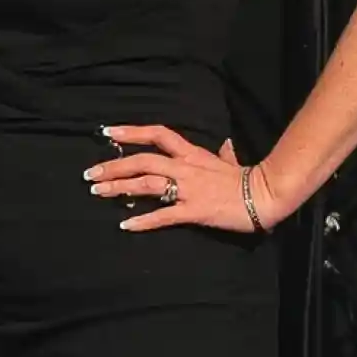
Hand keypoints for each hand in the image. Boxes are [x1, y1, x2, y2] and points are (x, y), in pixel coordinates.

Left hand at [85, 126, 277, 233]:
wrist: (266, 195)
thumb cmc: (246, 179)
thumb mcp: (230, 160)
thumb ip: (223, 153)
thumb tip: (226, 144)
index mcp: (190, 153)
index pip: (156, 135)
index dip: (131, 132)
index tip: (107, 132)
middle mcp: (184, 168)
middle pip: (142, 161)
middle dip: (114, 166)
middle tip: (90, 173)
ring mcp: (188, 189)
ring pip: (147, 184)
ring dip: (120, 188)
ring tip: (97, 192)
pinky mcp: (194, 211)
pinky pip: (164, 215)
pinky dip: (143, 220)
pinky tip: (125, 224)